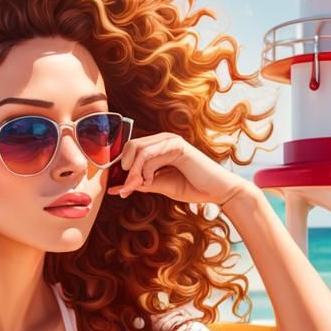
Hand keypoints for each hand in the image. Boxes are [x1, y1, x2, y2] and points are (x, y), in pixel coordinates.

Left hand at [106, 131, 246, 207]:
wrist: (215, 191)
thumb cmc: (191, 187)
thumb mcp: (159, 185)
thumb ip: (139, 184)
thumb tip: (115, 189)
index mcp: (158, 146)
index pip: (130, 150)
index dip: (121, 168)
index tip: (119, 188)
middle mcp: (162, 139)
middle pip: (130, 147)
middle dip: (124, 170)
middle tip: (126, 189)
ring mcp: (170, 140)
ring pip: (137, 150)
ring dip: (132, 172)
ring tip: (135, 187)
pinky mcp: (176, 145)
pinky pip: (149, 154)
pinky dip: (143, 170)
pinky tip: (149, 181)